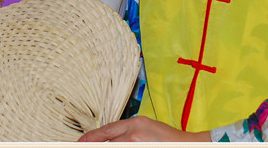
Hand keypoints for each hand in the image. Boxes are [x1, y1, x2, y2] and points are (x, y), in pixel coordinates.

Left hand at [78, 116, 210, 142]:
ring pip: (115, 147)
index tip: (80, 143)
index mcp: (135, 123)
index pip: (107, 130)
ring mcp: (137, 145)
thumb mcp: (145, 126)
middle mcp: (134, 134)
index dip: (91, 137)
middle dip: (96, 146)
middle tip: (83, 147)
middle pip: (108, 141)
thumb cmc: (167, 137)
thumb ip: (127, 131)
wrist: (187, 144)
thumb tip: (108, 138)